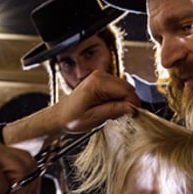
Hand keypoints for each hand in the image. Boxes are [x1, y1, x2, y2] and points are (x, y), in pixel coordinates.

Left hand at [3, 71, 140, 145]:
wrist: (60, 116)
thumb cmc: (72, 118)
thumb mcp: (94, 118)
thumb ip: (114, 110)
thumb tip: (132, 108)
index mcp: (97, 82)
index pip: (126, 90)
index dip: (132, 104)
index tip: (132, 116)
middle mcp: (100, 75)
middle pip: (127, 88)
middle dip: (127, 103)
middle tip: (118, 117)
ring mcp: (101, 76)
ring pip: (124, 89)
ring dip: (122, 102)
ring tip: (109, 113)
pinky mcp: (102, 81)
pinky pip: (118, 89)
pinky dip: (117, 100)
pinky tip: (107, 108)